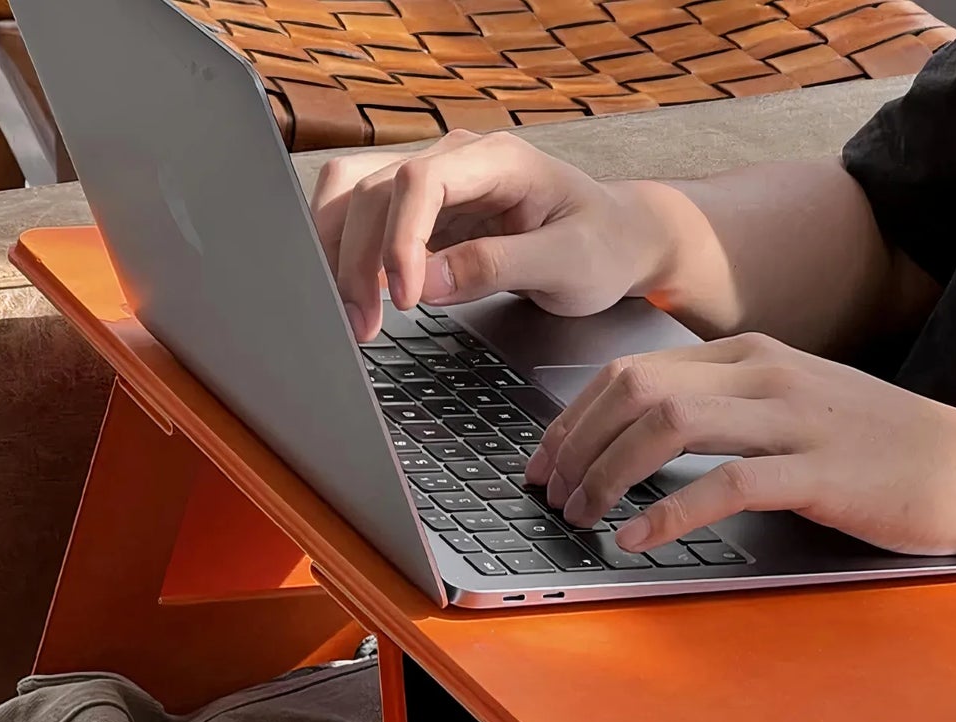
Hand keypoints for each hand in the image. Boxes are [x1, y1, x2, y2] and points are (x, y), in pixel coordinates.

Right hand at [312, 130, 672, 342]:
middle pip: (373, 189)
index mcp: (498, 160)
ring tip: (353, 317)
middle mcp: (456, 160)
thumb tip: (426, 283)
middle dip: (358, 260)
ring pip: (354, 196)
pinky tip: (357, 297)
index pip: (419, 181)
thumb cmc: (603, 246)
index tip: (407, 300)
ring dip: (339, 255)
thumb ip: (497, 267)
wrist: (617, 238)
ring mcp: (435, 183)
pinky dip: (348, 256)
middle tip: (364, 326)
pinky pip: (364, 220)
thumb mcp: (566, 264)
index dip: (400, 239)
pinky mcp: (424, 213)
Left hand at [525, 333, 955, 568]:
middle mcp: (765, 374)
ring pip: (669, 426)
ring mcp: (793, 419)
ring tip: (584, 517)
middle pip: (636, 391)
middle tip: (552, 496)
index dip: (573, 419)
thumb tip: (646, 441)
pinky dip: (668, 511)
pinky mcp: (819, 472)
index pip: (632, 371)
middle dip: (577, 446)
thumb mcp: (794, 409)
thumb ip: (726, 412)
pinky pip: (725, 484)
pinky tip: (637, 538)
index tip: (545, 463)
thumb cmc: (880, 448)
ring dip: (609, 475)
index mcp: (750, 356)